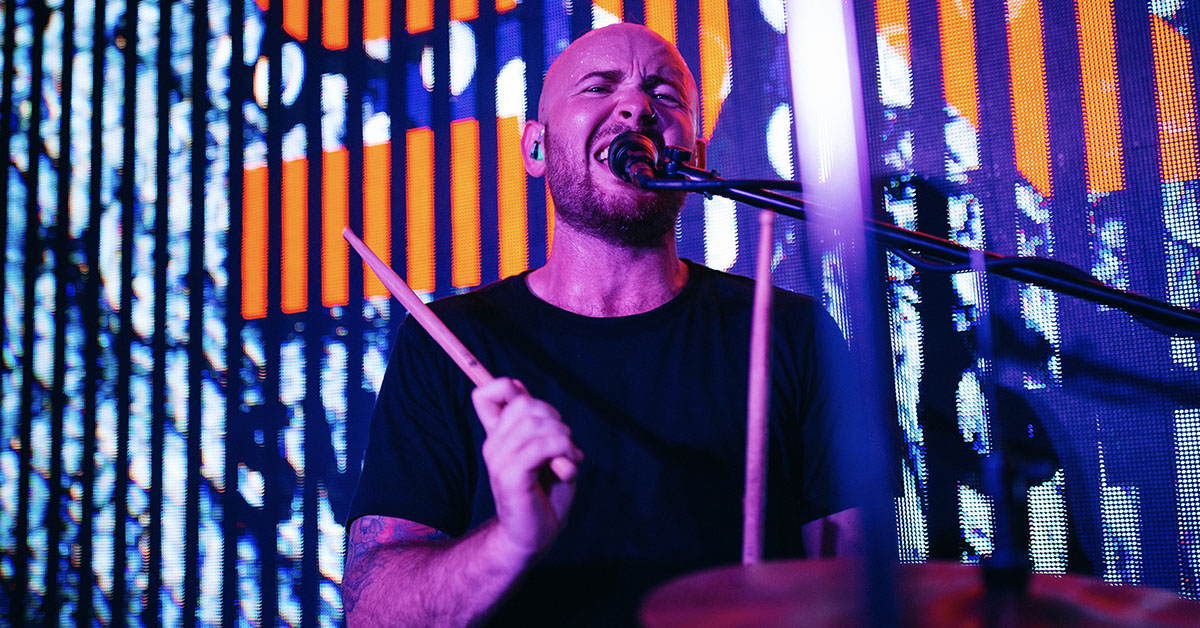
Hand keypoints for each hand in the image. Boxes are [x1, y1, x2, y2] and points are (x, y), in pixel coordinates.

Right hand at [472, 378, 582, 563]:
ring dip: (564, 439)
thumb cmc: (544, 493)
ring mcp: (499, 460)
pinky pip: (542, 447)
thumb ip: (534, 421)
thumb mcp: (543, 449)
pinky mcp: (510, 476)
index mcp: (498, 435)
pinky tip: (567, 470)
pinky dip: (564, 454)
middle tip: (563, 446)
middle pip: (525, 403)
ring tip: (568, 460)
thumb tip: (518, 385)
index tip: (535, 414)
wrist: (535, 536)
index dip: (509, 388)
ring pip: (538, 424)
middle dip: (555, 419)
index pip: (486, 392)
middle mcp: (493, 444)